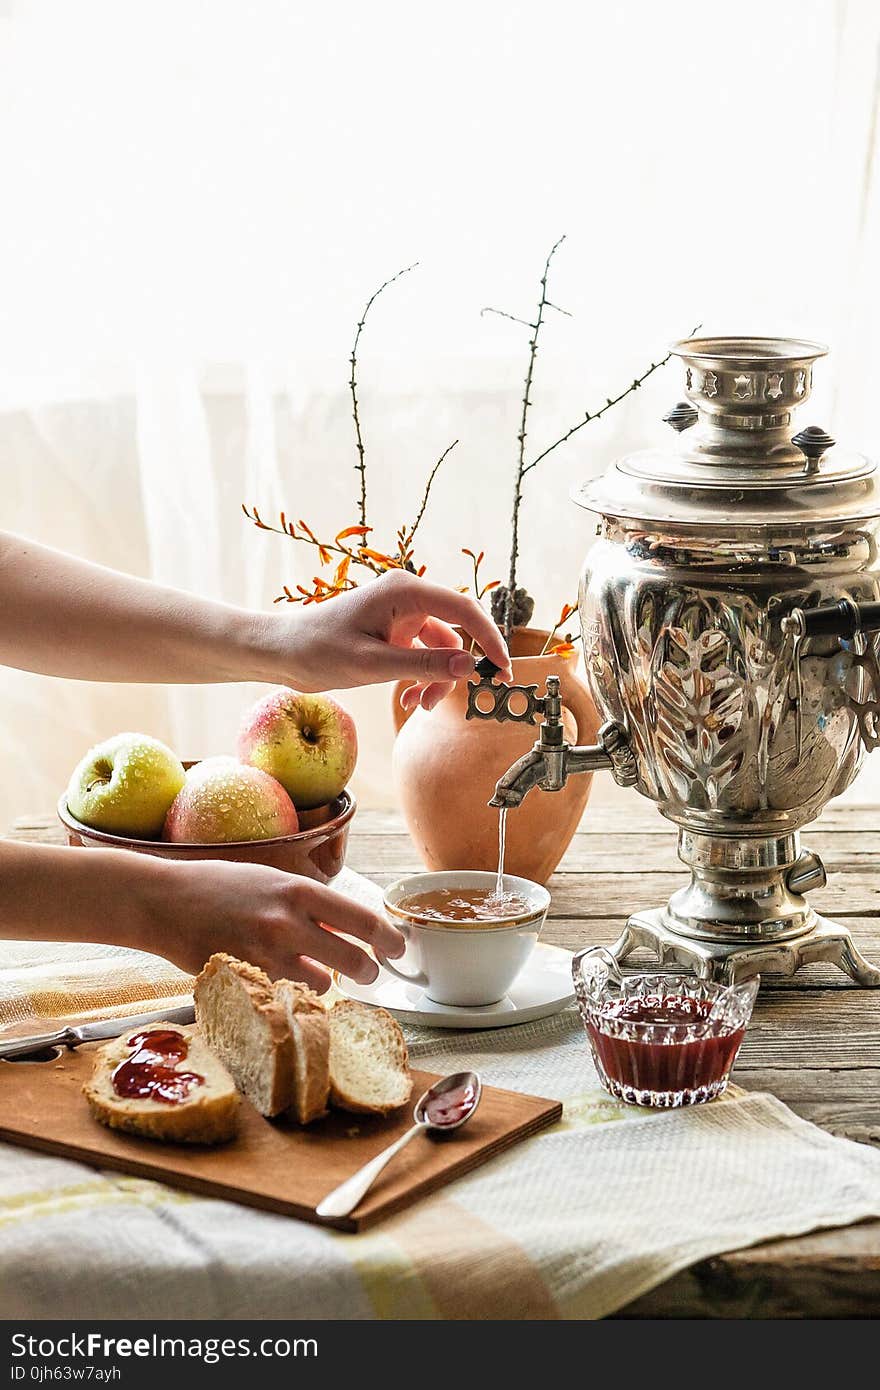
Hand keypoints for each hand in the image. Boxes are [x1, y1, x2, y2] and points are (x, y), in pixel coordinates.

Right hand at [139, 857, 405, 992]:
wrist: (163, 901)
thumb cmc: (219, 887)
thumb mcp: (270, 881)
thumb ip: (308, 903)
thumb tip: (348, 927)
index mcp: (298, 891)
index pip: (361, 918)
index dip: (387, 937)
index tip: (397, 946)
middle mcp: (287, 922)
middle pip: (352, 959)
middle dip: (369, 970)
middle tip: (370, 972)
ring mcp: (266, 954)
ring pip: (320, 983)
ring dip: (324, 982)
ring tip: (314, 972)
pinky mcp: (246, 978)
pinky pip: (284, 994)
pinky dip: (289, 991)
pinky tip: (279, 978)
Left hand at [273, 570, 512, 711]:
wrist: (281, 652)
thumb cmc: (317, 650)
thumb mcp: (373, 664)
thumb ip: (424, 664)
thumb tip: (470, 666)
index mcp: (404, 591)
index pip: (463, 611)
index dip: (489, 639)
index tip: (503, 670)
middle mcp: (407, 596)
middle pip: (455, 632)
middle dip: (456, 668)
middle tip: (453, 700)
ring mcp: (401, 613)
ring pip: (441, 647)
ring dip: (437, 679)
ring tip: (417, 706)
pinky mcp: (394, 629)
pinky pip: (423, 653)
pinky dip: (422, 676)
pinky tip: (408, 698)